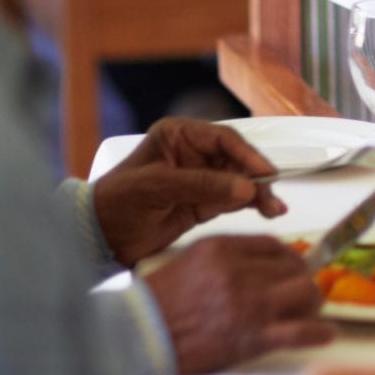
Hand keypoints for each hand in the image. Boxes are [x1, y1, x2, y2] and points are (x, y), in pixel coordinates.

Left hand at [94, 118, 286, 264]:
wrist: (98, 238)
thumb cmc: (118, 202)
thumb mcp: (157, 187)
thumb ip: (202, 185)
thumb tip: (246, 188)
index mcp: (178, 136)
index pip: (222, 139)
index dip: (247, 154)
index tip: (264, 172)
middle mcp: (193, 154)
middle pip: (237, 160)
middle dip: (256, 176)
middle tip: (273, 195)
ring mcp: (200, 179)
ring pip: (240, 180)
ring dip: (258, 193)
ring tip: (276, 209)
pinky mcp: (203, 203)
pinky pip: (233, 199)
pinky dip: (251, 205)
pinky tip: (267, 210)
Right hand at [138, 235, 334, 374]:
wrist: (140, 338)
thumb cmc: (160, 303)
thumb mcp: (193, 260)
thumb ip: (230, 254)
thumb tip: (267, 259)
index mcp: (225, 249)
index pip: (276, 246)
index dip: (291, 259)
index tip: (296, 267)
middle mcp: (242, 272)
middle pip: (297, 268)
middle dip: (304, 280)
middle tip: (304, 293)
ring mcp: (250, 305)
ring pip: (306, 294)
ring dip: (313, 304)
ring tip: (310, 313)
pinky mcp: (253, 337)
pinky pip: (300, 332)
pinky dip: (318, 333)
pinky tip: (326, 334)